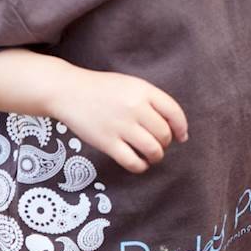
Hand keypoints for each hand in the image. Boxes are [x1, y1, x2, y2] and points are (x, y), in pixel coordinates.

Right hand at [46, 67, 188, 173]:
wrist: (69, 92)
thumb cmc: (103, 89)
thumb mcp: (132, 85)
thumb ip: (152, 101)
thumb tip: (175, 127)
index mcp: (144, 90)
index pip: (174, 112)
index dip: (181, 127)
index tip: (181, 136)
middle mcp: (135, 108)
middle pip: (164, 133)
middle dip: (166, 143)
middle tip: (159, 144)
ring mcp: (121, 126)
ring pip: (152, 149)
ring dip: (156, 156)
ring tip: (152, 155)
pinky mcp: (107, 142)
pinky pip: (132, 161)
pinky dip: (141, 166)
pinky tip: (139, 163)